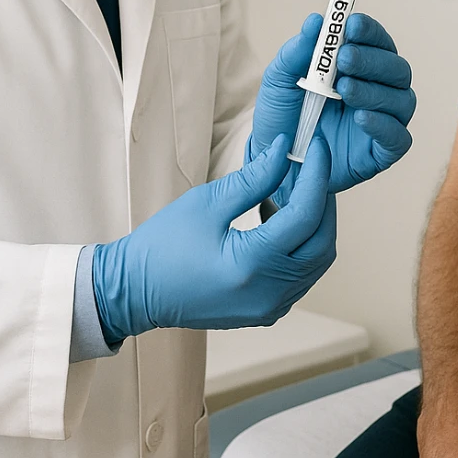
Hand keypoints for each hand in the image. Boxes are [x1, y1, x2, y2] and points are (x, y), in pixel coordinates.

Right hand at [92, 133, 335, 341]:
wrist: (134, 292)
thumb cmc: (162, 246)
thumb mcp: (207, 203)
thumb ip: (254, 178)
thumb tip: (285, 150)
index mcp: (253, 265)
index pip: (306, 215)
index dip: (317, 176)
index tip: (318, 147)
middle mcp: (269, 293)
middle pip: (322, 241)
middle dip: (323, 201)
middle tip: (313, 167)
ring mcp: (270, 307)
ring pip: (316, 260)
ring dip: (314, 224)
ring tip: (294, 191)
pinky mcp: (266, 310)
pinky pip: (300, 275)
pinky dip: (301, 246)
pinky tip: (281, 221)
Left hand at [249, 13, 415, 200]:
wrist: (273, 163)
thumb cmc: (281, 118)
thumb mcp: (279, 81)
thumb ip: (297, 51)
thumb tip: (316, 20)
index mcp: (357, 69)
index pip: (378, 43)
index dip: (370, 32)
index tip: (352, 24)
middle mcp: (376, 92)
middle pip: (397, 69)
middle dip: (373, 60)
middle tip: (345, 58)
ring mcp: (382, 123)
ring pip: (403, 100)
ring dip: (375, 90)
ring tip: (344, 90)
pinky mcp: (381, 153)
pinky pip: (398, 138)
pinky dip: (384, 125)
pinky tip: (361, 117)